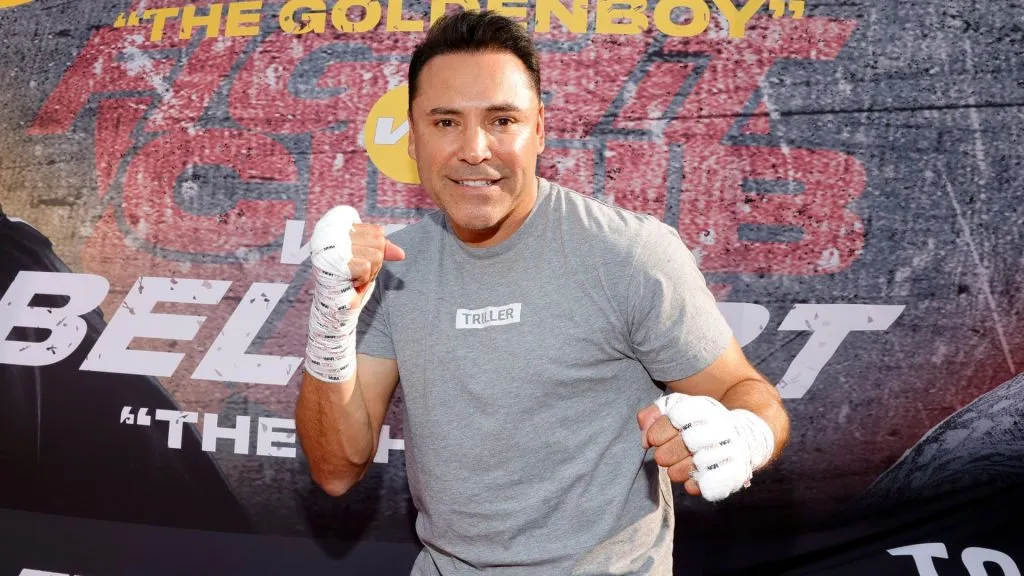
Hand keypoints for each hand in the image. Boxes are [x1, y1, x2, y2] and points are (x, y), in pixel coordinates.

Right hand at [310, 207, 404, 310]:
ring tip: (353, 277)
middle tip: (357, 272)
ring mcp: (332, 246)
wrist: (333, 304)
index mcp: (339, 225)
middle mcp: (332, 231)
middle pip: (378, 241)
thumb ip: (383, 251)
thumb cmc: (348, 280)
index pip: (376, 231)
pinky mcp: (335, 262)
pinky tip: (350, 282)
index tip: (360, 261)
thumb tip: (401, 254)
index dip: (376, 250)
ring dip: (369, 273)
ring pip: (375, 255)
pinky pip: (366, 266)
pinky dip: (363, 279)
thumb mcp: (368, 260)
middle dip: (374, 262)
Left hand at [637, 394, 773, 501]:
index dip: (655, 433)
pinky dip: (692, 484)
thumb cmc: (702, 422)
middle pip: (673, 449)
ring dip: (675, 471)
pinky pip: (701, 487)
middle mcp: (717, 429)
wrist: (746, 435)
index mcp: (702, 409)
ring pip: (681, 471)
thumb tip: (644, 435)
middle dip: (663, 455)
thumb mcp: (679, 408)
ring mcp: (727, 452)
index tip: (655, 438)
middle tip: (665, 455)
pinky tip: (695, 475)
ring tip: (681, 465)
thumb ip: (655, 414)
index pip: (670, 421)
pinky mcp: (733, 474)